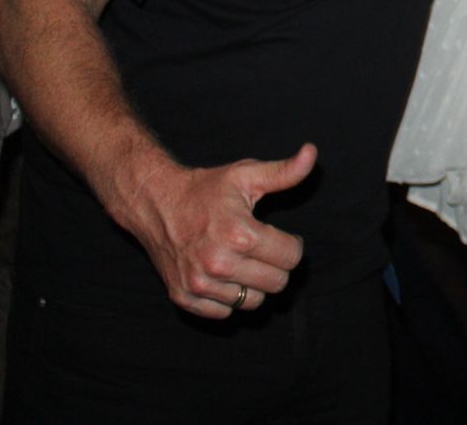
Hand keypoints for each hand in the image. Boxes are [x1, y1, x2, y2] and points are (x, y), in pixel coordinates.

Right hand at [121, 143, 316, 318]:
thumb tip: (311, 153)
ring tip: (242, 260)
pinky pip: (224, 313)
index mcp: (240, 234)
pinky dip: (228, 298)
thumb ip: (284, 172)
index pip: (292, 258)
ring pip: (252, 301)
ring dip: (253, 283)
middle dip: (277, 266)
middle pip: (277, 283)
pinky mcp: (183, 296)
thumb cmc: (205, 189)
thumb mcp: (246, 175)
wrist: (155, 203)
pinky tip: (223, 275)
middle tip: (263, 250)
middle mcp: (219, 263)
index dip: (292, 245)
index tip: (281, 237)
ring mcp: (198, 283)